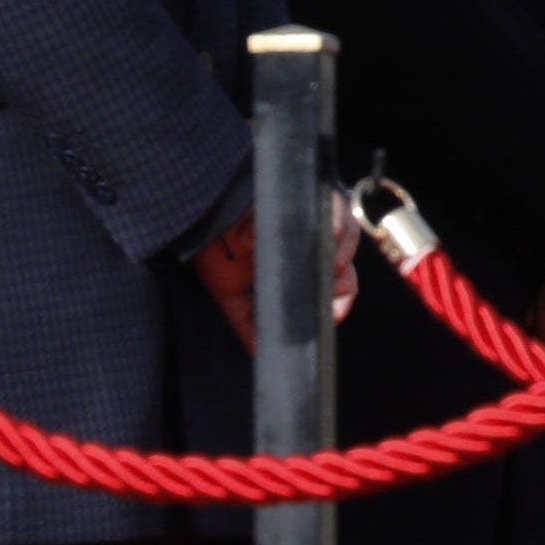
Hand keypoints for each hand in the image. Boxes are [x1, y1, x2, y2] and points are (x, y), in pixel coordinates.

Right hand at [189, 184, 356, 343]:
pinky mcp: (307, 191)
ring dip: (342, 254)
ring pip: (347, 233)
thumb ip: (246, 320)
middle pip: (345, 260)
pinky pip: (336, 207)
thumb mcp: (227, 288)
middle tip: (332, 304)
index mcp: (295, 257)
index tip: (333, 316)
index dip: (340, 299)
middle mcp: (306, 235)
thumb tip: (259, 352)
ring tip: (330, 267)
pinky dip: (338, 223)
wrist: (196, 209)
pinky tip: (326, 238)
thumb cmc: (211, 243)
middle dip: (344, 285)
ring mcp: (308, 211)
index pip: (334, 280)